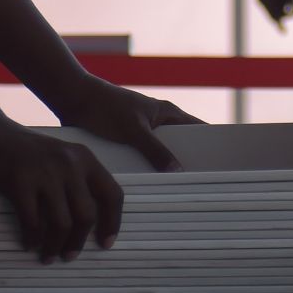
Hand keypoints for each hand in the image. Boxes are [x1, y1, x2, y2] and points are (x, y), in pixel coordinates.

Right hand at [0, 120, 125, 262]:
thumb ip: (76, 180)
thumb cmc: (25, 152)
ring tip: (48, 256)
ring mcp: (45, 172)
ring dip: (55, 246)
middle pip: (86, 214)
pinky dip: (32, 238)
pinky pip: (33, 221)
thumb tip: (87, 222)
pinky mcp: (20, 181)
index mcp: (85, 158)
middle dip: (78, 241)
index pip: (112, 194)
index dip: (112, 222)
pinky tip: (29, 244)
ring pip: (61, 223)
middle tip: (69, 256)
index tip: (105, 243)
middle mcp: (70, 164)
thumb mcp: (61, 157)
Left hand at [51, 75, 203, 172]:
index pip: (198, 129)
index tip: (218, 166)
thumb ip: (156, 150)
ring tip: (167, 192)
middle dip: (184, 164)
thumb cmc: (106, 107)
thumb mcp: (133, 130)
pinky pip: (140, 161)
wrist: (74, 100)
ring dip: (159, 170)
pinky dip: (142, 171)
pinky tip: (142, 187)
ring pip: (158, 156)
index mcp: (168, 113)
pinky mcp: (126, 143)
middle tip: (191, 187)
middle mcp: (158, 124)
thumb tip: (178, 171)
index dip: (209, 146)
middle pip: (179, 148)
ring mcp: (142, 134)